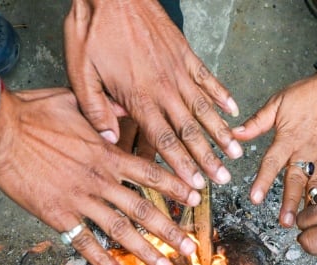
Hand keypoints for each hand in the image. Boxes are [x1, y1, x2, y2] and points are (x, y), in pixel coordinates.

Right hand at [0, 87, 198, 264]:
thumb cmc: (33, 111)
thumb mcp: (76, 101)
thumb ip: (106, 109)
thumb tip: (128, 105)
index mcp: (107, 153)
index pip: (151, 174)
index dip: (176, 187)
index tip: (196, 199)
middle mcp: (100, 180)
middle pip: (144, 209)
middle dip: (170, 231)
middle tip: (189, 248)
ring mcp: (80, 199)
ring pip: (121, 230)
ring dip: (145, 252)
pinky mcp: (57, 214)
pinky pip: (85, 242)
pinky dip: (104, 261)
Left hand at [64, 0, 241, 187]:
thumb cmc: (92, 28)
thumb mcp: (80, 71)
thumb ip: (95, 109)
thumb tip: (109, 141)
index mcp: (138, 96)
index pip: (165, 139)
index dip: (182, 165)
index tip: (195, 185)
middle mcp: (163, 86)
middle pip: (190, 130)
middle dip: (208, 158)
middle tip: (224, 179)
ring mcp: (178, 69)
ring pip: (204, 108)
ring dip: (221, 133)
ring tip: (236, 152)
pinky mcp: (185, 52)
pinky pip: (208, 77)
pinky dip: (222, 94)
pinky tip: (233, 110)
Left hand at [233, 72, 316, 227]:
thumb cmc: (308, 93)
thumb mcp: (277, 103)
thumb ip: (256, 123)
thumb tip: (233, 133)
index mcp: (288, 139)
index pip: (271, 163)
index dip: (263, 181)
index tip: (255, 198)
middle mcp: (306, 150)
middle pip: (295, 180)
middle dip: (290, 202)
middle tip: (286, 222)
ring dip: (312, 202)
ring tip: (309, 220)